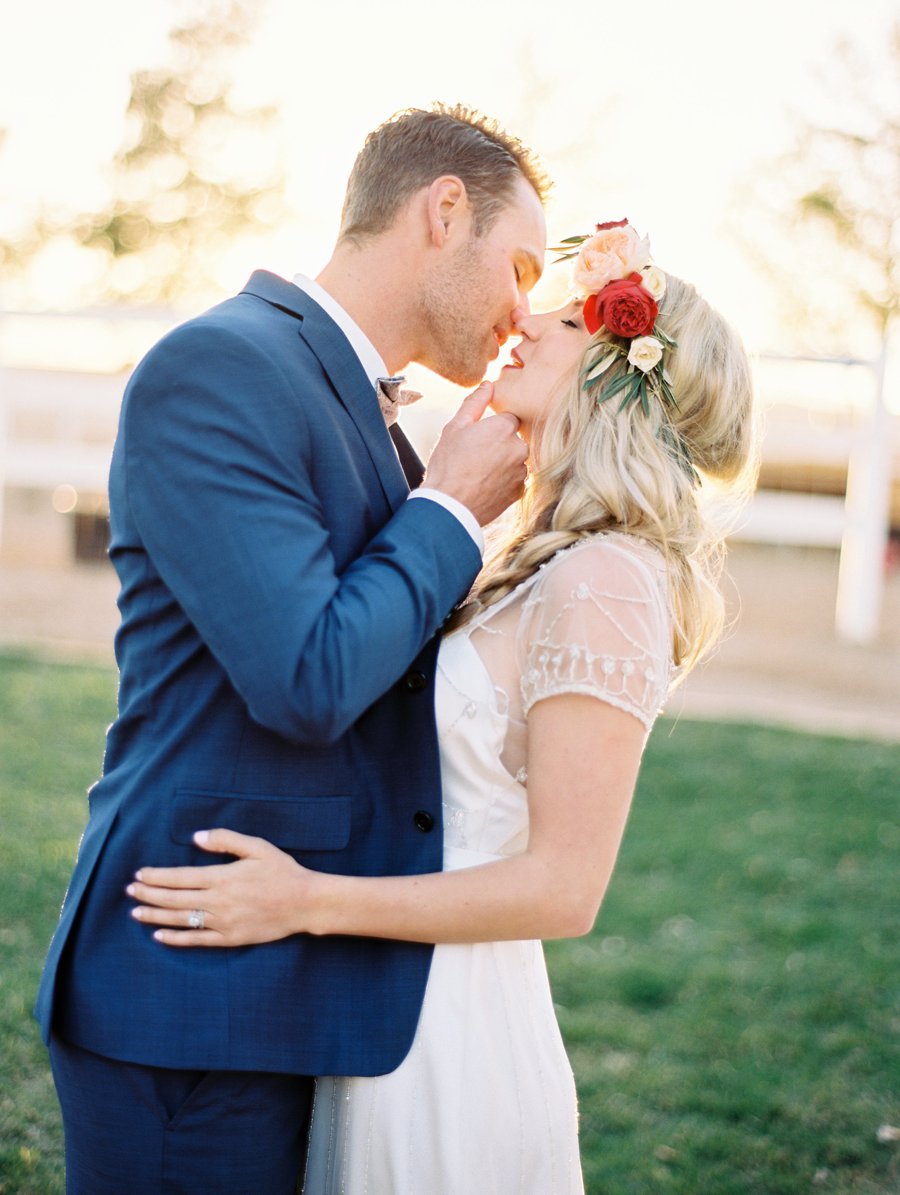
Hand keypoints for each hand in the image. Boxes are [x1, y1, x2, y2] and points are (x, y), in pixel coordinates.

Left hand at [127, 828, 319, 946]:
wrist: (305, 902)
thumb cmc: (282, 871)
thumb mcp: (257, 847)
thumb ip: (226, 840)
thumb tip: (196, 837)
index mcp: (222, 877)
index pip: (180, 877)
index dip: (157, 877)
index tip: (139, 874)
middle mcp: (218, 901)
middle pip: (174, 899)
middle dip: (149, 894)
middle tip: (130, 891)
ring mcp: (222, 922)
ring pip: (180, 920)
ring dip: (155, 915)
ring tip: (136, 912)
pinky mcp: (230, 938)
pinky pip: (196, 940)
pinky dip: (175, 938)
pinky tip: (159, 935)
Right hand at [423, 382, 527, 525]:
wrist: (449, 506)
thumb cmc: (448, 465)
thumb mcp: (455, 427)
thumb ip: (475, 403)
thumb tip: (488, 385)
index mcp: (505, 428)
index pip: (508, 418)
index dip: (491, 427)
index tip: (478, 438)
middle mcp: (519, 448)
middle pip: (513, 439)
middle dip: (499, 444)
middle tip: (475, 456)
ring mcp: (521, 471)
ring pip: (515, 459)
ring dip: (503, 462)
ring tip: (478, 473)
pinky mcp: (520, 491)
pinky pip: (515, 479)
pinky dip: (504, 481)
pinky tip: (484, 485)